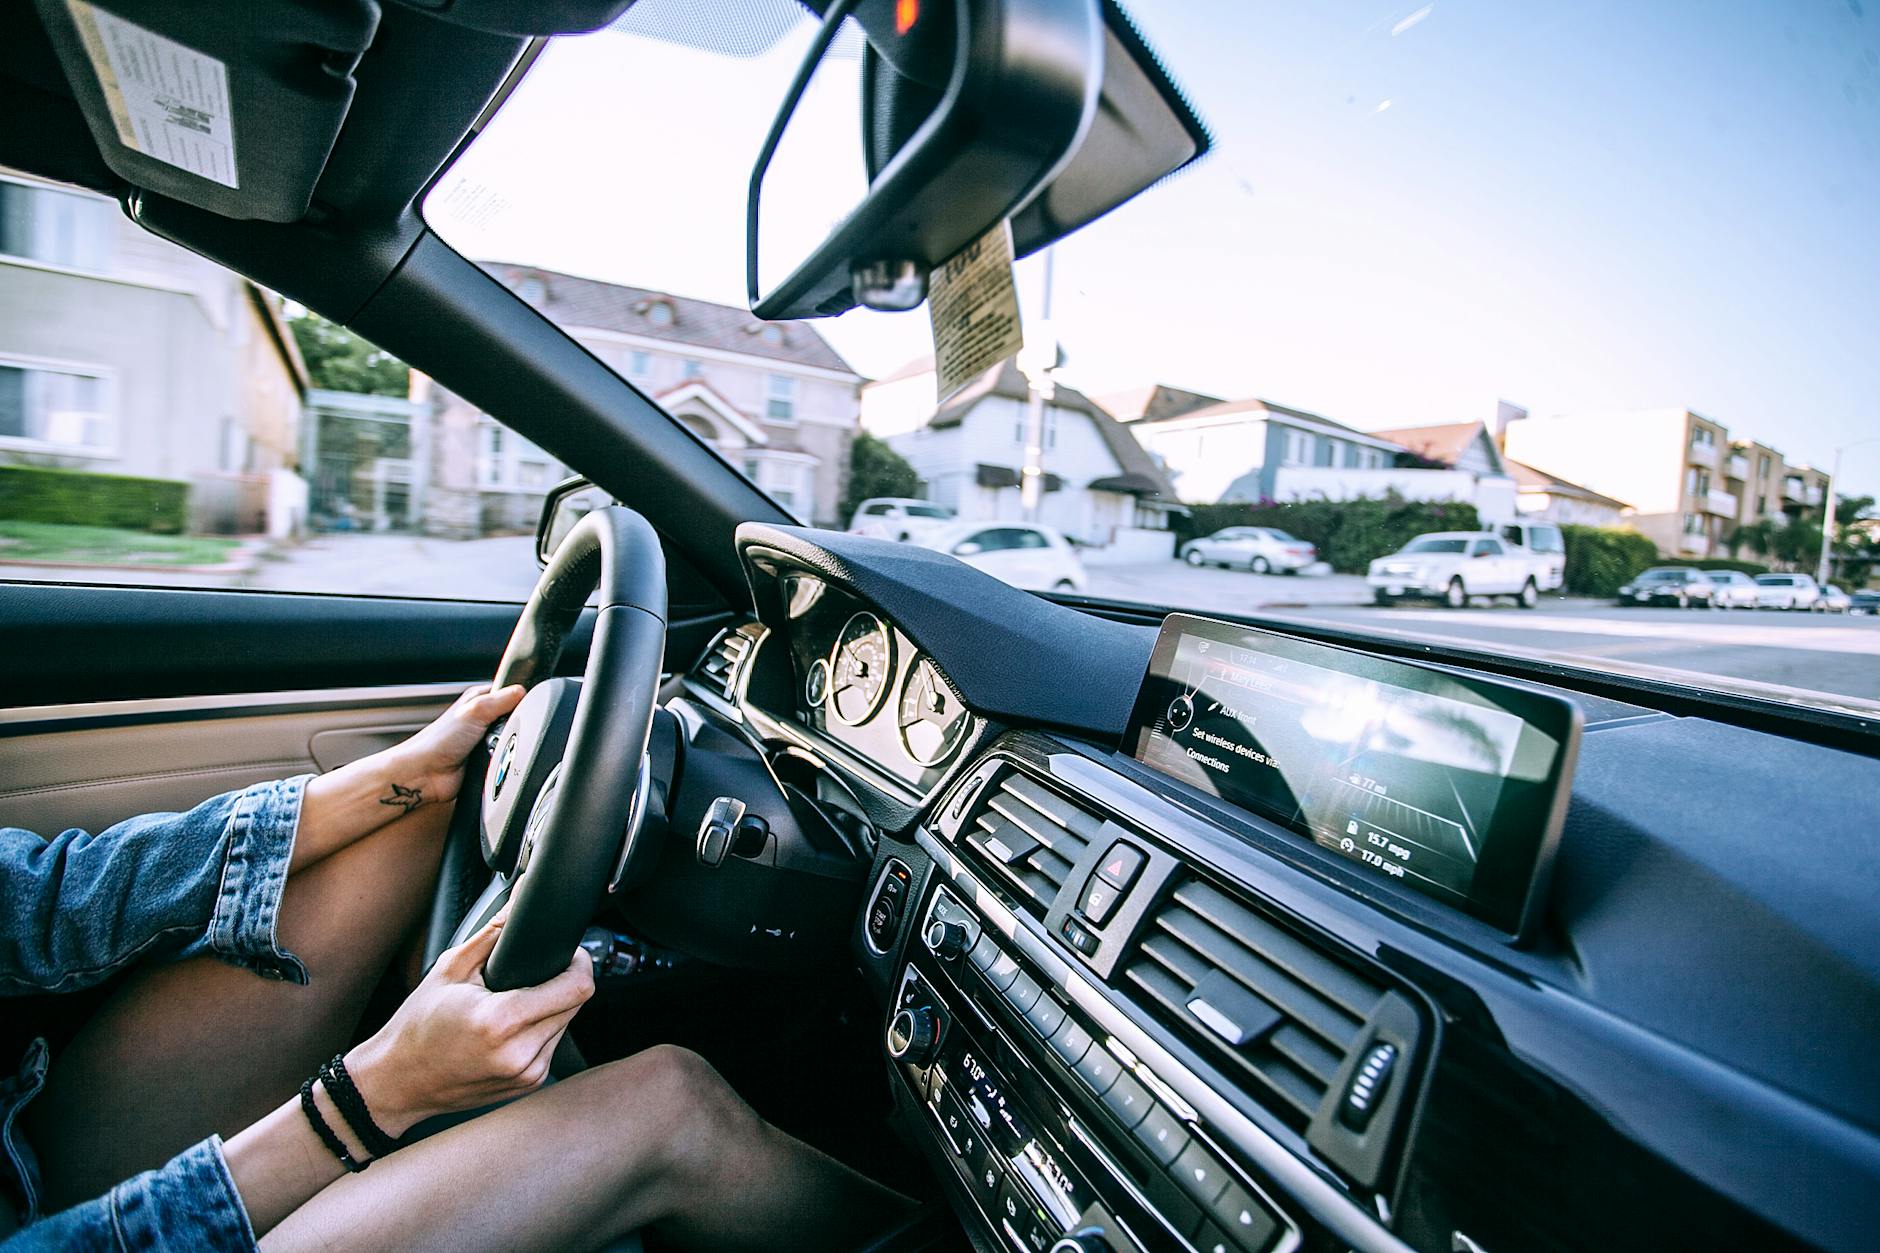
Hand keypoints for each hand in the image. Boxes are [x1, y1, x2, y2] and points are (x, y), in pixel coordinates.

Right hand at [342, 910, 592, 1135]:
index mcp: (501, 1022)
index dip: (579, 962)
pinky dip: (539, 1030)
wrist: (397, 1082)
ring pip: (566, 1024)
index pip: (577, 987)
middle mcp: (520, 1053)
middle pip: (576, 1003)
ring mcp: (527, 1074)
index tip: (567, 953)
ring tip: (512, 1004)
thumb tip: (521, 896)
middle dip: (562, 982)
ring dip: (551, 1008)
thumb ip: (494, 931)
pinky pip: (552, 1044)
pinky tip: (509, 1028)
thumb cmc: (417, 1026)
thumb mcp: (451, 969)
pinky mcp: (528, 1084)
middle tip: (528, 976)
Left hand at [389, 684, 526, 804]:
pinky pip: (507, 760)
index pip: (510, 693)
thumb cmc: (436, 742)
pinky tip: (496, 762)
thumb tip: (522, 691)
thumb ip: (501, 699)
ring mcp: (485, 742)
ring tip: (496, 749)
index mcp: (478, 700)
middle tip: (502, 732)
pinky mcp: (487, 762)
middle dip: (513, 728)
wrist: (425, 775)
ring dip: (508, 747)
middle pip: (515, 720)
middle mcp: (481, 720)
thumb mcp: (474, 711)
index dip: (518, 700)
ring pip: (513, 742)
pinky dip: (505, 763)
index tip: (519, 709)